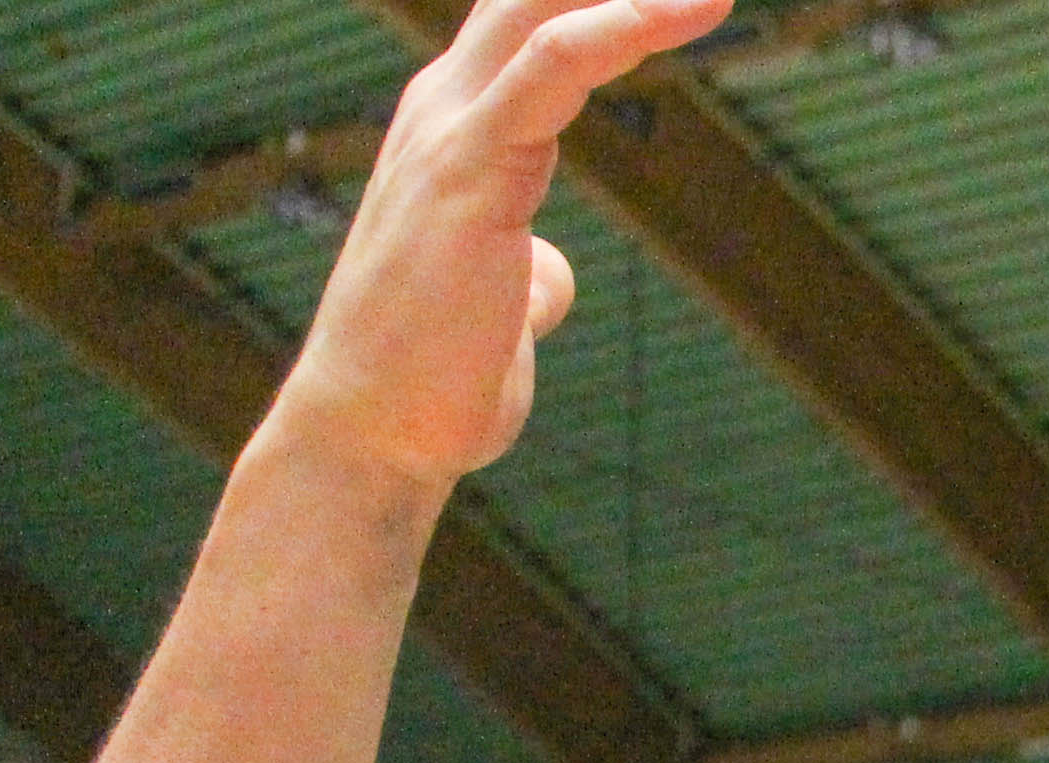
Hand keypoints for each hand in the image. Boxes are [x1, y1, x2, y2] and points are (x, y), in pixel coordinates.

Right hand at [266, 0, 726, 492]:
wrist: (375, 434)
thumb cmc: (432, 377)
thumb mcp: (500, 308)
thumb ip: (528, 268)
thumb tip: (552, 273)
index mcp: (456, 126)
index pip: (529, 21)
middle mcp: (446, 107)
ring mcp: (453, 132)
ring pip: (540, 8)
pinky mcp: (472, 170)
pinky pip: (549, 68)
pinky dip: (612, 28)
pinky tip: (673, 9)